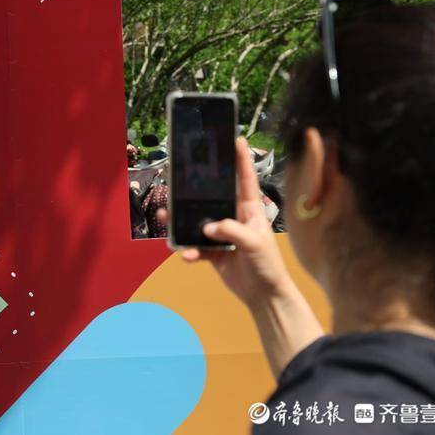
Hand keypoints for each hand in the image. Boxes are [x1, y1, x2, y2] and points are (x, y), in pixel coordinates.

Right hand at [159, 137, 295, 308]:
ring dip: (181, 221)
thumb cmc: (268, 265)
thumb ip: (231, 232)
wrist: (263, 296)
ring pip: (197, 221)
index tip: (236, 139)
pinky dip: (189, 250)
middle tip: (177, 181)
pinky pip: (195, 246)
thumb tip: (207, 228)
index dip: (241, 159)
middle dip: (194, 191)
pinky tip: (187, 255)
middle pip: (211, 198)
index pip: (246, 179)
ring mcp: (222, 234)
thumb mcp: (254, 243)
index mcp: (250, 209)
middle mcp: (234, 217)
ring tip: (166, 218)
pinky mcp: (213, 252)